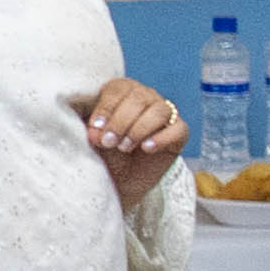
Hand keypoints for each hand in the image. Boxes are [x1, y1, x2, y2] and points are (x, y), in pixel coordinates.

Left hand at [70, 78, 184, 209]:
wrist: (119, 181)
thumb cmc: (104, 154)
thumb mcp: (91, 140)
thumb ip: (90, 131)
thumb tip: (94, 132)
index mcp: (122, 92)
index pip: (118, 88)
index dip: (107, 107)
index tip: (96, 129)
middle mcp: (145, 97)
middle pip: (139, 97)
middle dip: (121, 121)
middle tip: (109, 142)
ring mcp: (165, 114)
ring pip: (159, 110)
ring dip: (139, 129)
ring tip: (125, 147)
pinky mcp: (179, 133)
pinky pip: (178, 129)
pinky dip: (161, 138)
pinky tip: (146, 148)